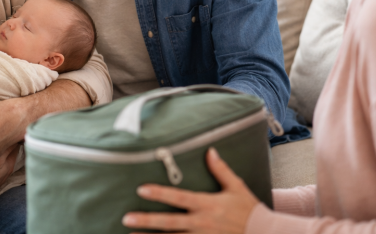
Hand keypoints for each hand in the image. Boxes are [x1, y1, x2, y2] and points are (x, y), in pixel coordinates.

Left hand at [122, 148, 258, 233]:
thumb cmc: (249, 209)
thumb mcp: (236, 187)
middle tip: (126, 218)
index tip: (141, 189)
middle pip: (169, 222)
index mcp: (207, 204)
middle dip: (147, 220)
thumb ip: (220, 170)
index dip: (160, 193)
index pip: (179, 197)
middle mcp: (201, 223)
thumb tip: (210, 151)